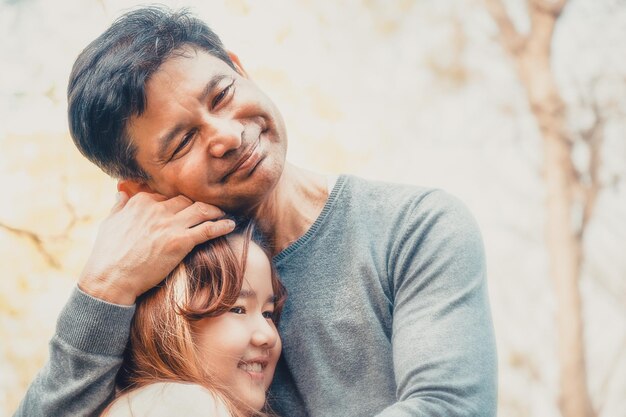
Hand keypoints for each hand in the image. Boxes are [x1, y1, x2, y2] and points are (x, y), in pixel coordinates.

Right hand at [78, 191, 234, 304]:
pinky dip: (222, 226)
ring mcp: (169, 224)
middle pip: (187, 200)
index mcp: (141, 201)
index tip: (188, 207)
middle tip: (212, 209)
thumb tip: (121, 193)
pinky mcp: (179, 241)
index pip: (168, 195)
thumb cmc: (107, 255)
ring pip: (201, 209)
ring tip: (224, 214)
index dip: (180, 202)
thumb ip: (119, 206)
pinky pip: (208, 228)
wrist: (110, 280)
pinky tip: (230, 225)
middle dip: (200, 204)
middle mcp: (157, 208)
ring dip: (216, 210)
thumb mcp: (109, 224)